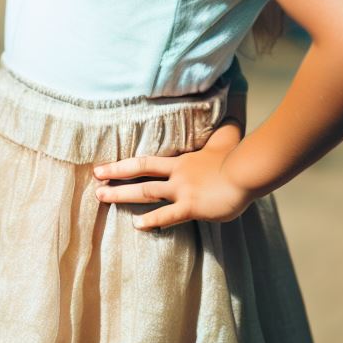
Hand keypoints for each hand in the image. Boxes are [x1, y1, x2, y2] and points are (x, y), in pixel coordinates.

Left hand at [92, 121, 254, 229]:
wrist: (247, 170)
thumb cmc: (238, 155)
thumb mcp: (226, 138)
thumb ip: (222, 131)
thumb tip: (231, 117)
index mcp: (181, 162)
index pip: (146, 161)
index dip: (125, 165)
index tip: (105, 167)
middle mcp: (177, 175)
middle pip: (139, 173)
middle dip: (115, 176)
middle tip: (95, 180)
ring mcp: (182, 190)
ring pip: (146, 192)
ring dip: (122, 194)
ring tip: (101, 197)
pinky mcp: (192, 206)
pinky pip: (167, 215)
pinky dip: (151, 220)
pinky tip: (137, 225)